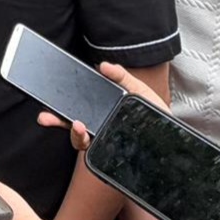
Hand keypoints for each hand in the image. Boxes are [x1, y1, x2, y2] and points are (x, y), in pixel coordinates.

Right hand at [34, 61, 162, 151]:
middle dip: (55, 121)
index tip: (47, 101)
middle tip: (44, 117)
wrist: (174, 139)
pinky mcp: (112, 154)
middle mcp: (100, 127)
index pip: (77, 107)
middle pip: (71, 125)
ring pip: (80, 141)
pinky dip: (88, 143)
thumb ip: (122, 77)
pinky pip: (95, 152)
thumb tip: (103, 65)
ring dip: (74, 133)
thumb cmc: (156, 115)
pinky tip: (89, 136)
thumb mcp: (140, 91)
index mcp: (103, 111)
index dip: (60, 105)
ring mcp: (105, 142)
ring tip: (77, 125)